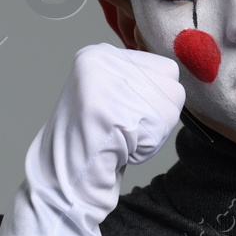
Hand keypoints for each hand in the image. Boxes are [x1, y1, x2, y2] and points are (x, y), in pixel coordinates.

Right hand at [0, 43, 184, 235]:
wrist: (61, 180)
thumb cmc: (90, 143)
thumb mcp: (108, 94)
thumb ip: (136, 79)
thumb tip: (174, 74)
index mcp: (96, 55)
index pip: (165, 67)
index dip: (157, 99)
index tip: (127, 116)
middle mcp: (99, 61)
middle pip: (172, 82)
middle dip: (158, 114)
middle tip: (124, 131)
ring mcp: (103, 84)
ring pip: (171, 102)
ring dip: (154, 130)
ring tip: (121, 139)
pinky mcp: (110, 110)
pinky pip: (159, 125)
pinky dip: (147, 145)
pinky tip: (120, 149)